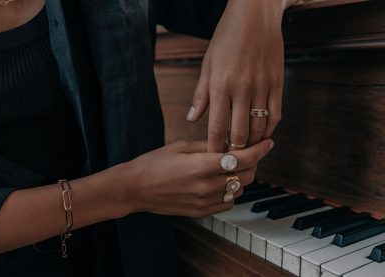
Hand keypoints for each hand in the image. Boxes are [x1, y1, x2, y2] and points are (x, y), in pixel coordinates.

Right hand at [124, 139, 272, 217]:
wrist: (135, 188)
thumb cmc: (154, 163)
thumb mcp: (181, 146)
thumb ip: (208, 146)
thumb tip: (230, 143)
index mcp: (201, 165)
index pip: (242, 159)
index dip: (260, 150)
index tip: (268, 143)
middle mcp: (206, 186)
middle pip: (246, 176)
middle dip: (252, 163)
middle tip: (248, 153)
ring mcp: (204, 202)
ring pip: (239, 190)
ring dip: (241, 178)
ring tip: (231, 168)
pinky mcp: (200, 212)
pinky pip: (228, 203)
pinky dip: (231, 192)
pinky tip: (221, 183)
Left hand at [187, 0, 293, 151]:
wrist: (255, 15)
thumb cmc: (226, 39)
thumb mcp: (208, 65)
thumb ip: (201, 95)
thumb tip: (191, 119)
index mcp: (220, 85)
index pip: (216, 126)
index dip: (214, 147)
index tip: (212, 161)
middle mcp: (242, 89)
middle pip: (239, 132)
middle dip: (234, 151)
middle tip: (230, 160)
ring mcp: (262, 86)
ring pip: (259, 127)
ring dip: (252, 143)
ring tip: (245, 150)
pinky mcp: (278, 83)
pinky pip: (276, 114)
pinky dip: (269, 129)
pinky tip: (262, 135)